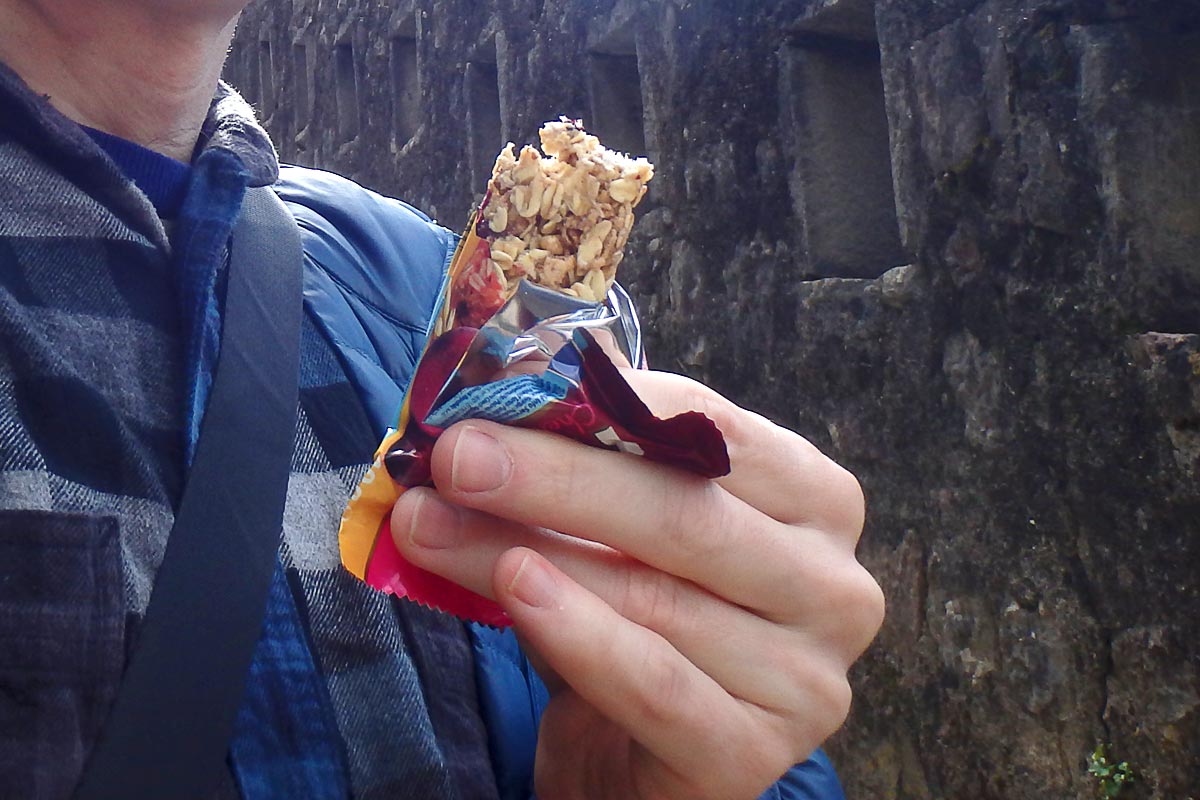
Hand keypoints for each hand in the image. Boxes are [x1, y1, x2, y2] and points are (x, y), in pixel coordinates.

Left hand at [390, 370, 884, 799]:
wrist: (637, 759)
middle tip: (454, 456)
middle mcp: (833, 584)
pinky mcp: (755, 754)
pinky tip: (514, 590)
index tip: (499, 394)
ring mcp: (806, 678)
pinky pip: (655, 683)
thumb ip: (586, 463)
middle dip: (555, 477)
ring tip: (430, 525)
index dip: (603, 405)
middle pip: (685, 512)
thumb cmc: (633, 620)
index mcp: (816, 501)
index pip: (712, 428)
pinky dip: (577, 633)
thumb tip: (492, 397)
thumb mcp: (615, 529)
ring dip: (523, 552)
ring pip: (654, 597)